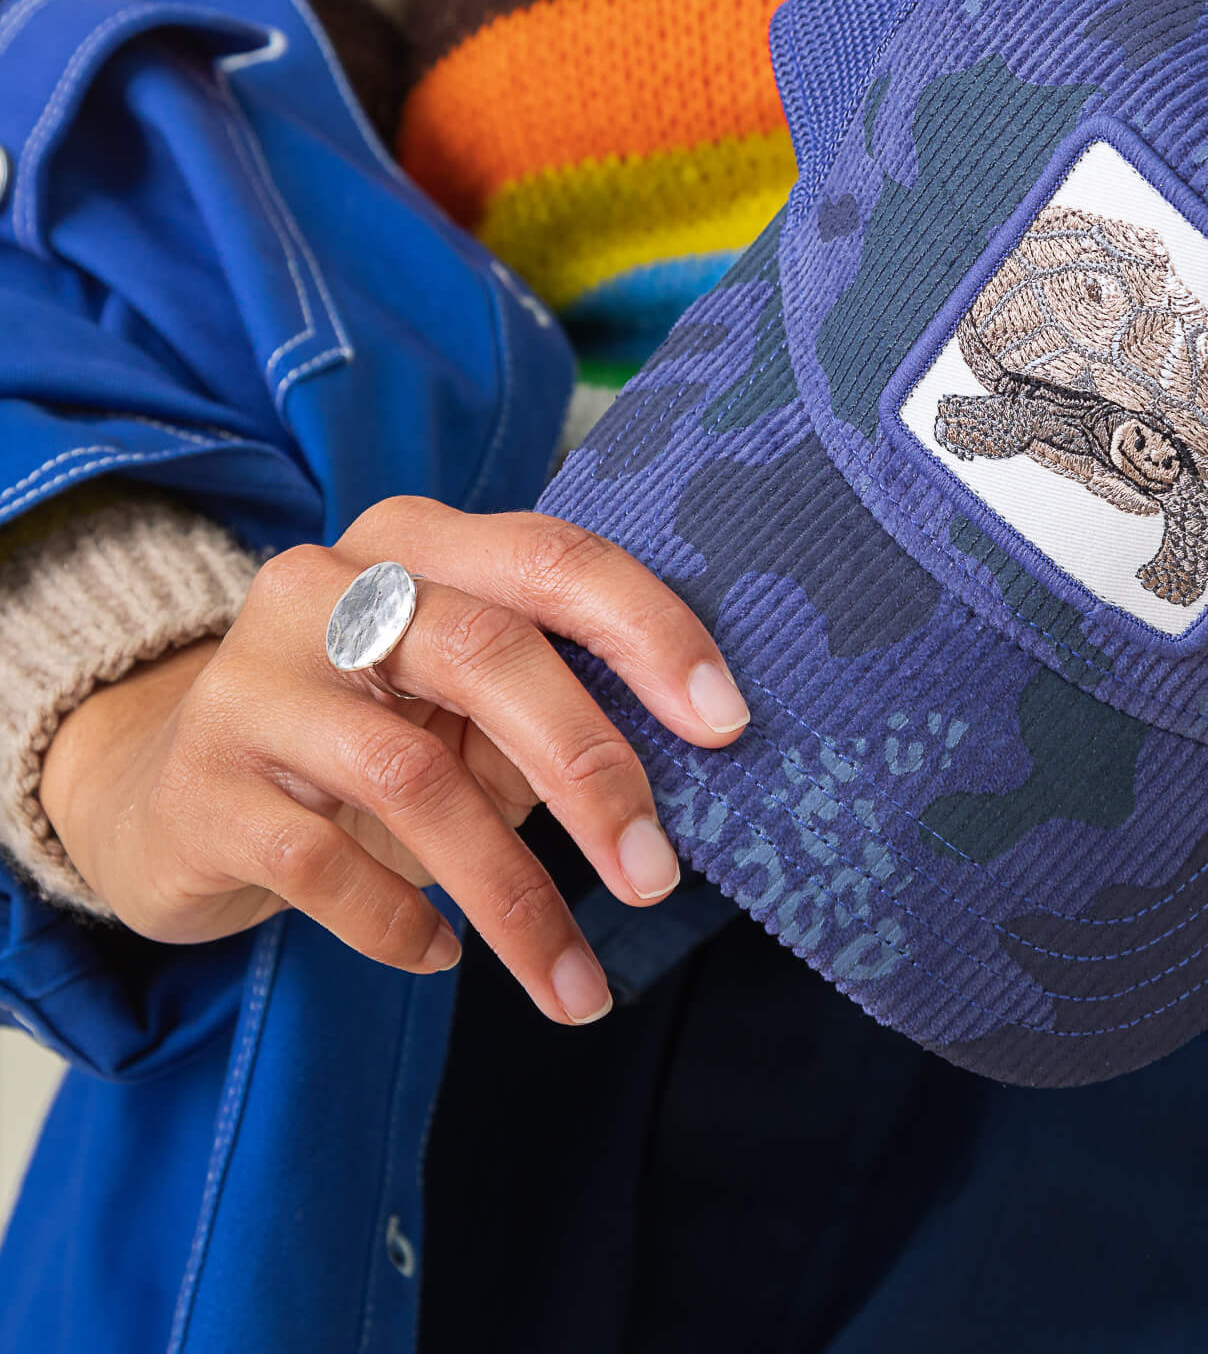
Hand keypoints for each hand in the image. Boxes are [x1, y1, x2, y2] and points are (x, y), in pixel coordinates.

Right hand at [40, 498, 748, 1024]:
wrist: (165, 791)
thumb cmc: (368, 732)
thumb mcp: (463, 697)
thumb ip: (555, 696)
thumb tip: (695, 749)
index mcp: (419, 540)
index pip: (555, 560)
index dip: (652, 634)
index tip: (727, 726)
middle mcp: (328, 587)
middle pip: (491, 656)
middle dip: (592, 772)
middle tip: (655, 877)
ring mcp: (253, 681)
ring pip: (413, 778)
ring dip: (513, 894)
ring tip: (573, 982)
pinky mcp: (203, 785)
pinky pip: (321, 862)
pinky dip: (400, 922)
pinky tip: (445, 956)